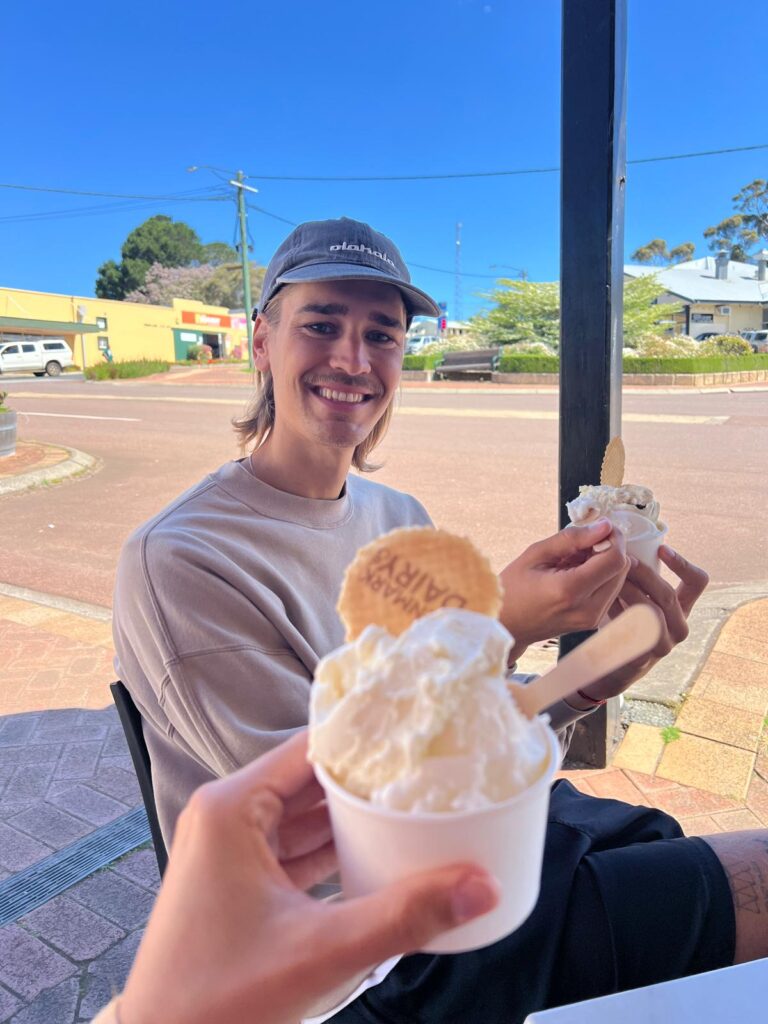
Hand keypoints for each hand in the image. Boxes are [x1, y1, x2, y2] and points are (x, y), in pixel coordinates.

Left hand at [119, 732, 497, 1023]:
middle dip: (367, 781)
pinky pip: (294, 849)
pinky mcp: (237, 880)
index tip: (418, 737)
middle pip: (310, 779)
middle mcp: (226, 815)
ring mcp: (229, 849)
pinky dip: (333, 851)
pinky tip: (378, 856)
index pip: (310, 748)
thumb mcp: (320, 951)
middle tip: (430, 774)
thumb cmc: (218, 999)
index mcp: (231, 807)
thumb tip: (481, 886)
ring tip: (415, 809)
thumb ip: (403, 915)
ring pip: (304, 816)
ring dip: (352, 819)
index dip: (364, 741)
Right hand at [499, 519, 629, 662]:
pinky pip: (610, 591)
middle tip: (583, 543)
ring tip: (576, 560)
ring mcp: (592, 619)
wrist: (506, 626)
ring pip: (620, 579)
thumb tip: (604, 525)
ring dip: (605, 563)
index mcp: (570, 590)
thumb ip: (572, 538)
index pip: (615, 559)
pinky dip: (600, 577)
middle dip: (609, 549)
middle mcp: (587, 609)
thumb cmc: (513, 588)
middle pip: (622, 569)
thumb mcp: (535, 554)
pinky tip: (577, 574)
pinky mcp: (593, 622)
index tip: (599, 527)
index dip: (613, 538)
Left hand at [578, 545, 708, 703]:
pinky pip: (633, 630)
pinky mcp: (644, 656)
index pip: (698, 582)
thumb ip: (642, 578)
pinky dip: (619, 612)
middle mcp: (679, 626)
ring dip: (630, 591)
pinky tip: (605, 602)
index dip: (683, 564)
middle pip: (668, 594)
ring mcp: (664, 644)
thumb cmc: (625, 622)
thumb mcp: (640, 598)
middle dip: (643, 574)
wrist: (612, 665)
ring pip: (651, 612)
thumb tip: (625, 543)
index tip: (662, 548)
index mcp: (682, 608)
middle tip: (622, 560)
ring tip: (612, 577)